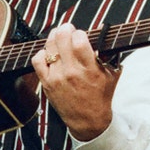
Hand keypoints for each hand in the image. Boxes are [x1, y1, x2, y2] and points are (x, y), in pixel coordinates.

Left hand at [31, 23, 118, 140]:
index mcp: (89, 69)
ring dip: (54, 37)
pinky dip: (42, 53)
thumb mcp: (112, 74)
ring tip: (59, 37)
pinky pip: (37, 60)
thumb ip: (108, 54)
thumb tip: (103, 36)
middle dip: (65, 28)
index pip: (79, 40)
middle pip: (61, 38)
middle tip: (68, 29)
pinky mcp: (47, 82)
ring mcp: (57, 77)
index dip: (79, 33)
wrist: (88, 120)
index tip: (81, 34)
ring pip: (49, 46)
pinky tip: (50, 54)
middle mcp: (71, 71)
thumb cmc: (101, 96)